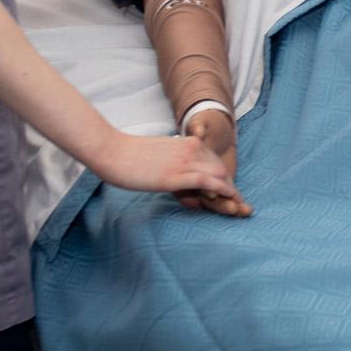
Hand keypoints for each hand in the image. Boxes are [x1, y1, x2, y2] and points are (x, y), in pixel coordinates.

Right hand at [88, 129, 248, 214]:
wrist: (112, 150)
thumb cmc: (130, 156)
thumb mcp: (160, 155)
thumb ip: (174, 162)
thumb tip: (179, 178)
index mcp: (187, 143)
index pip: (215, 161)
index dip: (224, 178)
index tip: (230, 193)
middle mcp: (191, 149)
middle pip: (221, 169)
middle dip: (230, 187)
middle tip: (237, 205)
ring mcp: (184, 161)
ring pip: (219, 175)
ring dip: (229, 192)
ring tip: (235, 207)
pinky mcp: (176, 175)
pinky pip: (207, 182)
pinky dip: (221, 191)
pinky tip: (228, 199)